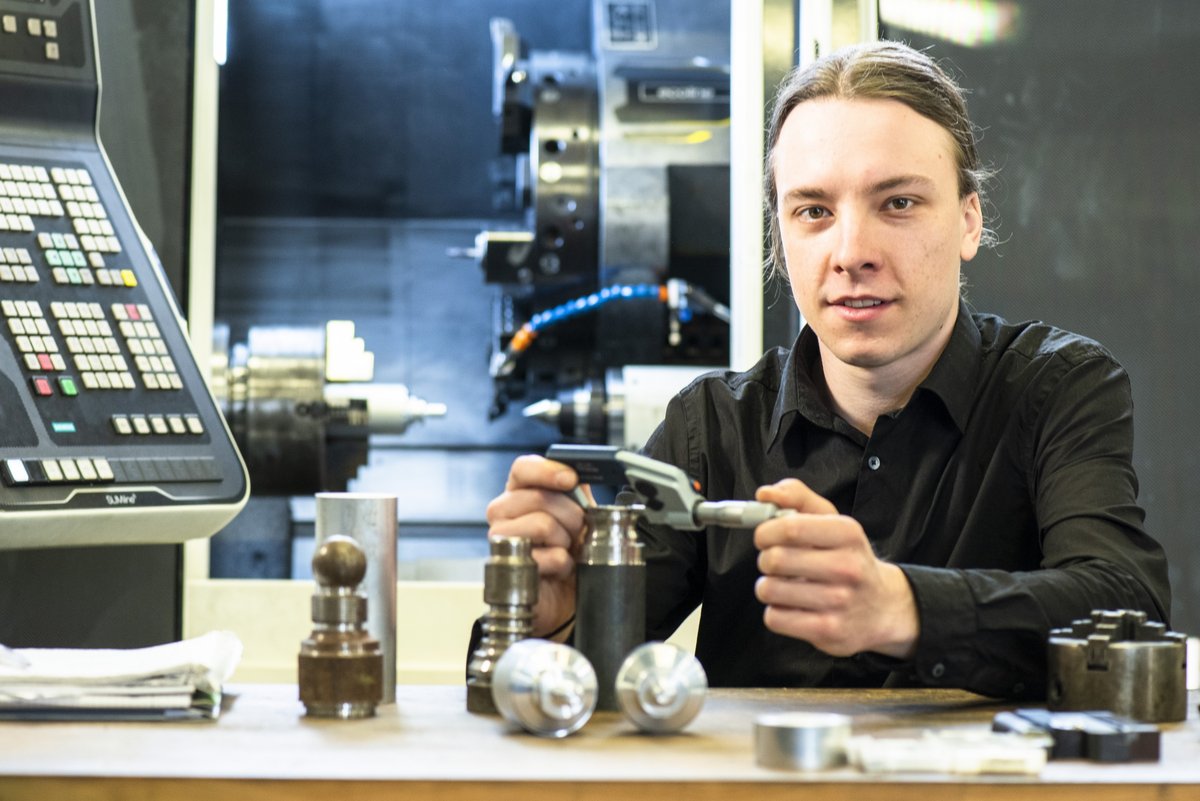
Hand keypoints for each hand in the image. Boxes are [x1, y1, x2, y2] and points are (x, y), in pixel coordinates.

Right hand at [485, 454, 588, 637]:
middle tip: (576, 531)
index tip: (570, 480)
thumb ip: (577, 491)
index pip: (522, 469)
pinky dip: (563, 564)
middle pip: (539, 497)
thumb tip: (580, 473)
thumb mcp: (580, 515)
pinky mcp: (510, 568)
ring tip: (565, 550)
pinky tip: (558, 569)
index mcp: (519, 493)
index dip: (547, 471)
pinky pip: (546, 557)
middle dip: (570, 515)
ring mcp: (502, 541)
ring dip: (566, 541)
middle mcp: (503, 513)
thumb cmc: (570, 551)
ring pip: (542, 524)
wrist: (569, 594)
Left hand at [752, 478, 918, 658]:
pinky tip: (791, 606)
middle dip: (765, 559)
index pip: (790, 527)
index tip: (765, 536)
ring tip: (784, 584)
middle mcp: (847, 568)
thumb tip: (765, 494)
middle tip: (775, 562)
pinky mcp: (828, 631)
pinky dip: (776, 612)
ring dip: (767, 586)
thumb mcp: (831, 520)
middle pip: (775, 559)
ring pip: (770, 590)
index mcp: (847, 534)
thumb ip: (796, 497)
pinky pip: (775, 618)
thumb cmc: (847, 559)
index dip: (766, 531)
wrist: (882, 607)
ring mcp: (839, 602)